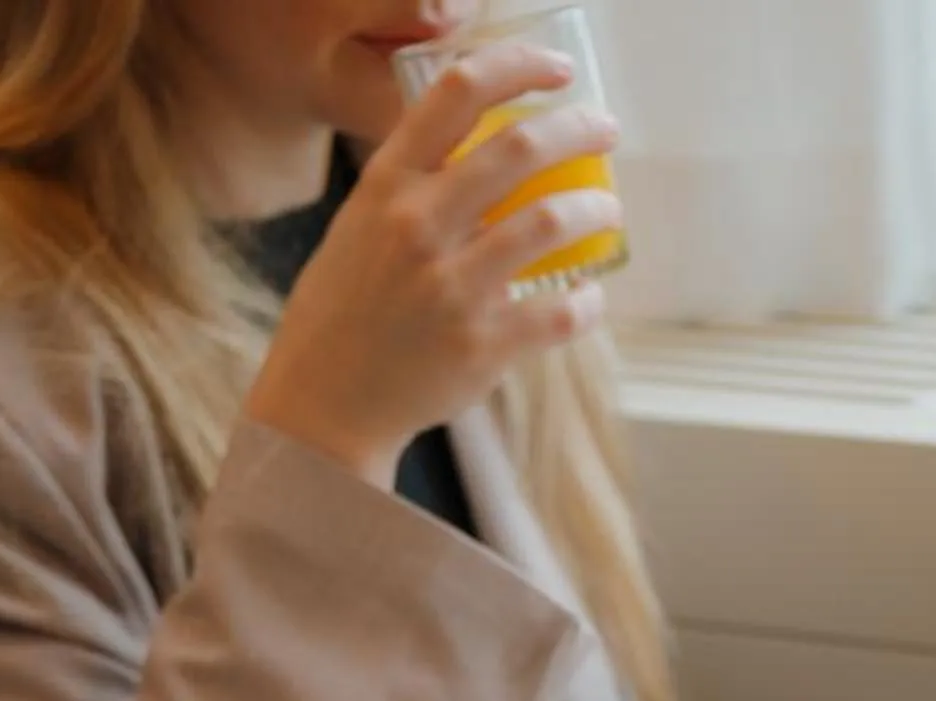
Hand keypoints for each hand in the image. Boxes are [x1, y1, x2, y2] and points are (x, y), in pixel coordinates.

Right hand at [244, 38, 624, 487]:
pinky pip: (561, 313)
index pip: (458, 93)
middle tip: (606, 130)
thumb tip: (485, 153)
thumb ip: (416, 186)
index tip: (559, 70)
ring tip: (607, 209)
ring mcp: (452, 287)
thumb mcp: (362, 224)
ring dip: (593, 208)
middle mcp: (419, 226)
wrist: (328, 399)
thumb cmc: (347, 307)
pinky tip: (591, 296)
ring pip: (549, 222)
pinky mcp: (482, 346)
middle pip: (520, 149)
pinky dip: (588, 303)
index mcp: (387, 184)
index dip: (519, 66)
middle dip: (579, 129)